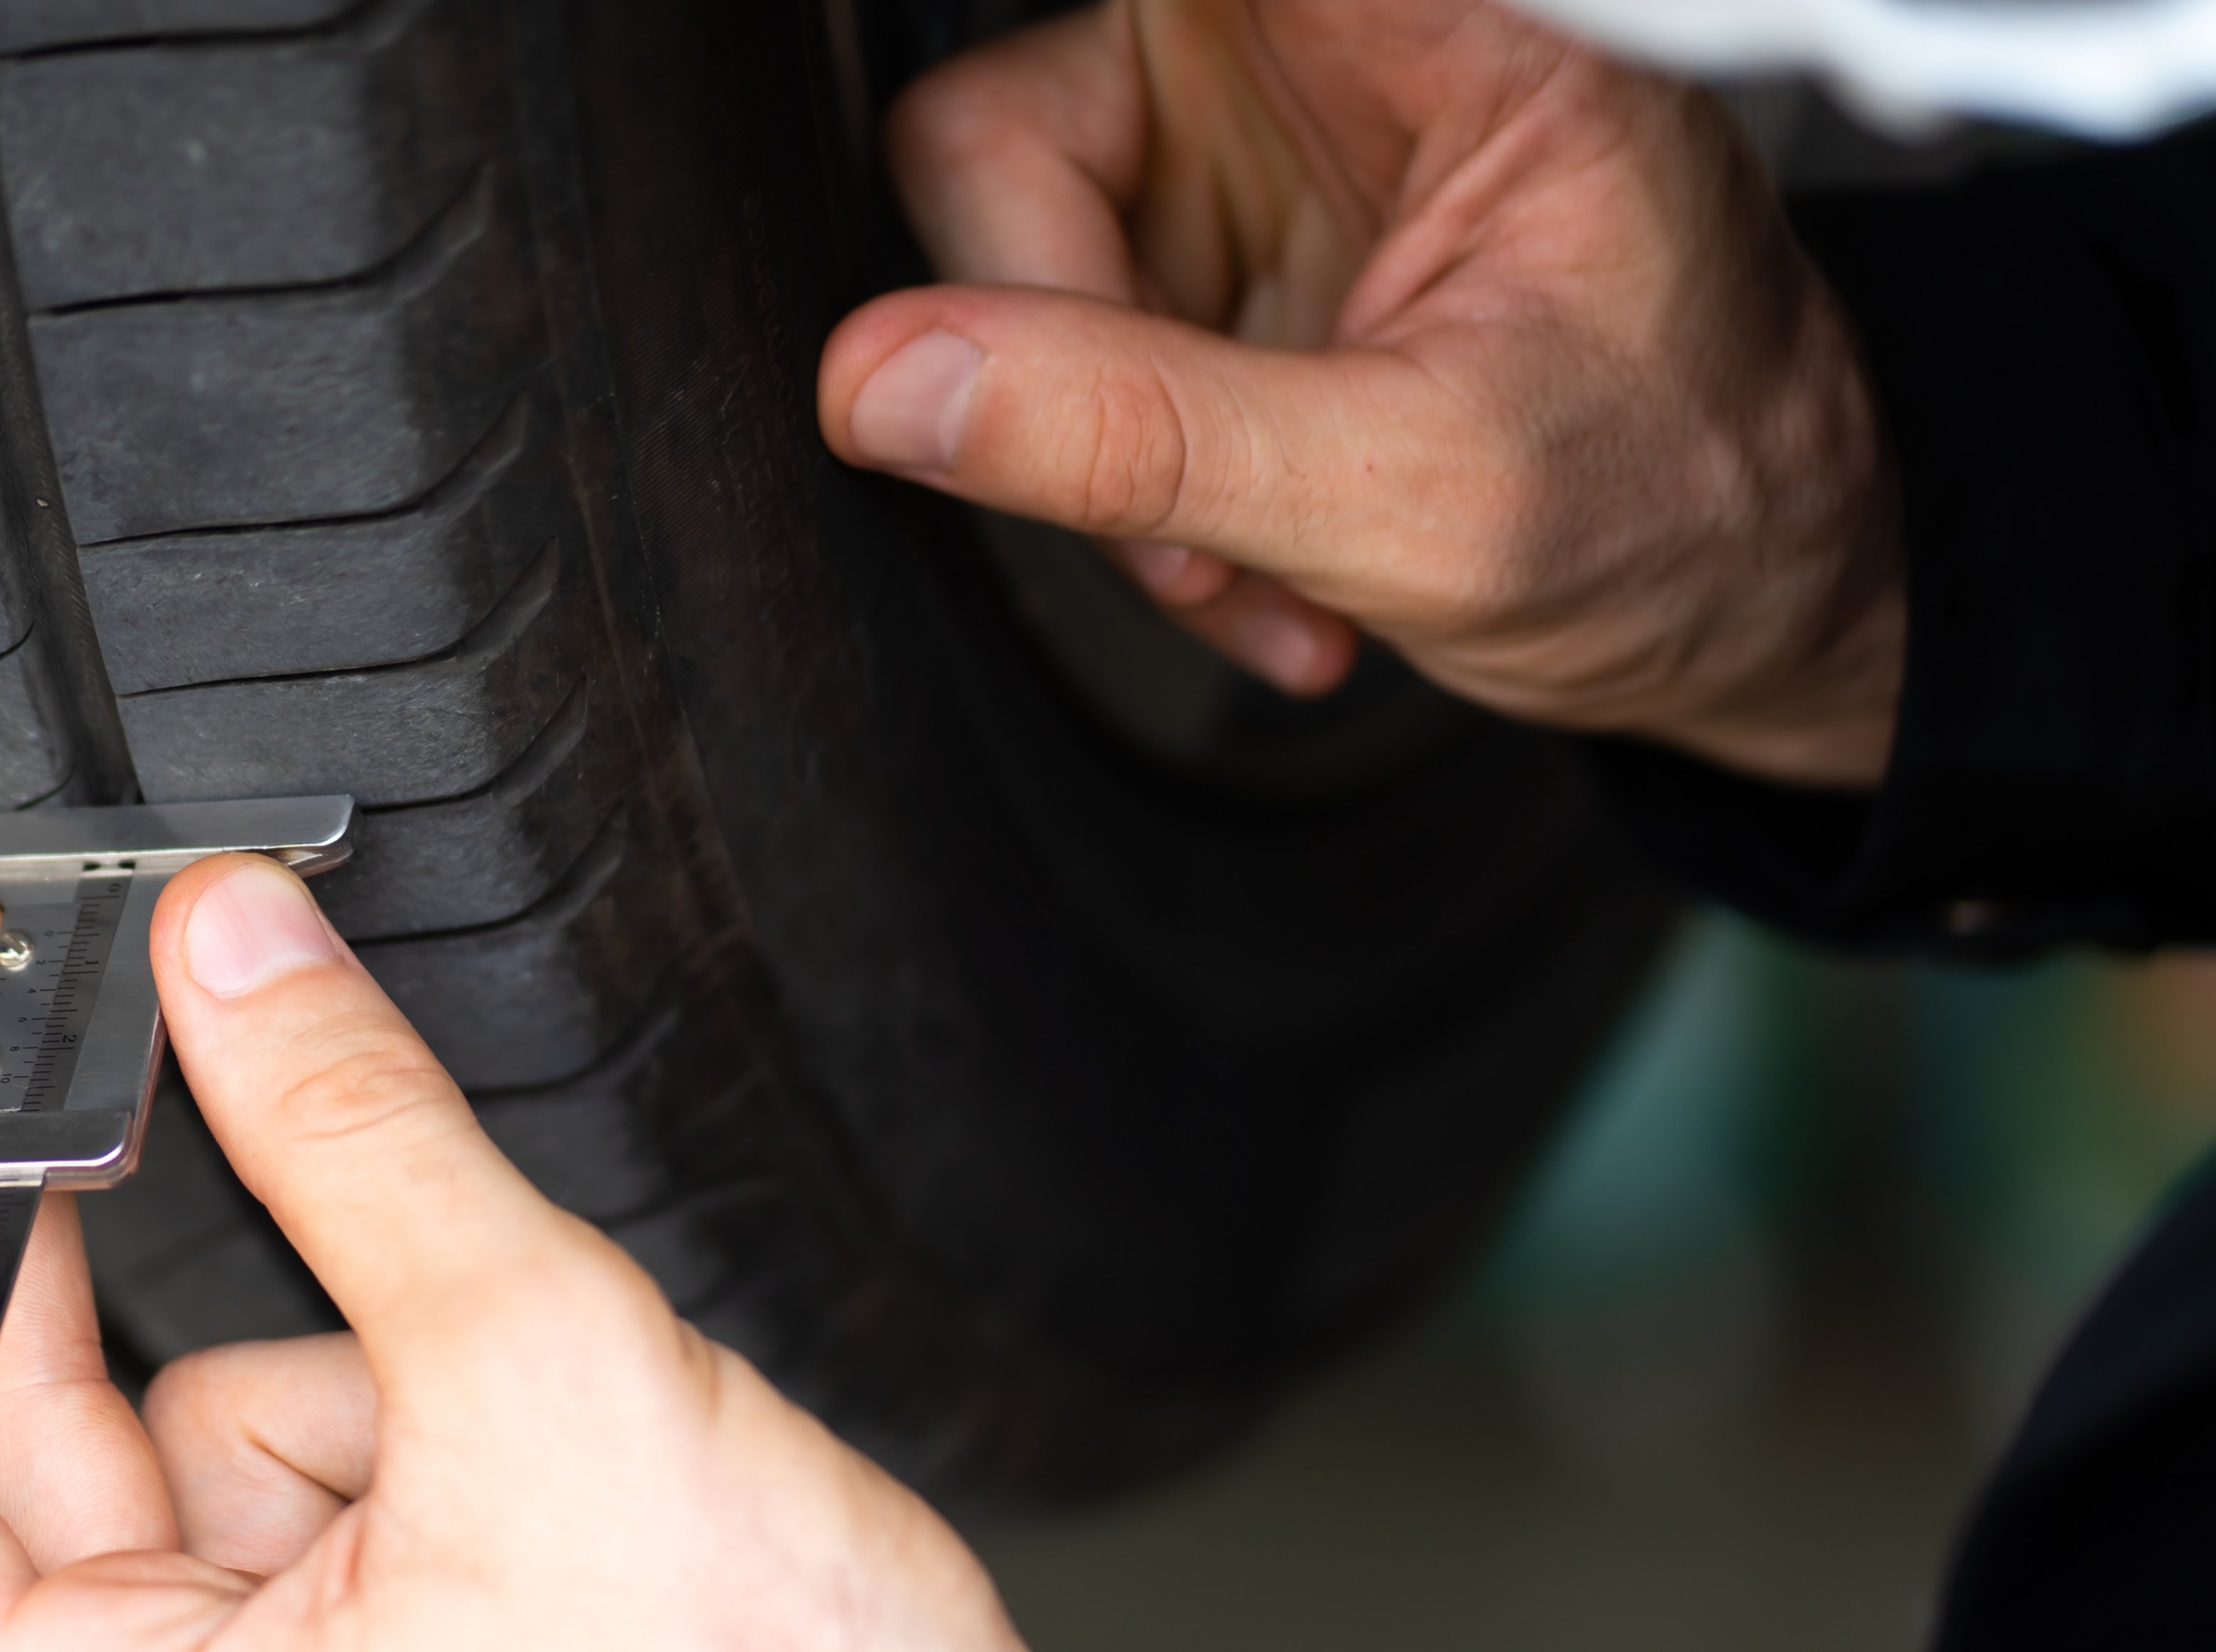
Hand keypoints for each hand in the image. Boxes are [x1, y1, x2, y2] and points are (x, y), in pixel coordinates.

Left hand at [0, 859, 1086, 1651]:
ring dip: (329, 1359)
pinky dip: (409, 1419)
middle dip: (70, 1238)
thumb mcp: (534, 1364)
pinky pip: (317, 1507)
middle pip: (15, 1457)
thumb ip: (345, 1130)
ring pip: (200, 1461)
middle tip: (79, 1019)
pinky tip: (553, 1443)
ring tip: (506, 1374)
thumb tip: (223, 959)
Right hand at [819, 0, 1905, 787]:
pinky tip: (1254, 558)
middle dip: (1060, 368)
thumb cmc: (1693, 501)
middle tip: (1174, 521)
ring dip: (1105, 472)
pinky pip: (1053, 360)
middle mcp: (1308, 43)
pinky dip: (1132, 500)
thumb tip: (887, 386)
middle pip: (1006, 137)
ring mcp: (1239, 153)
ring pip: (1005, 269)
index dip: (1032, 170)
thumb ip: (1145, 433)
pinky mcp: (1202, 259)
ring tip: (1250, 566)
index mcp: (1426, 18)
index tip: (1005, 265)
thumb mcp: (1419, 493)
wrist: (1762, 596)